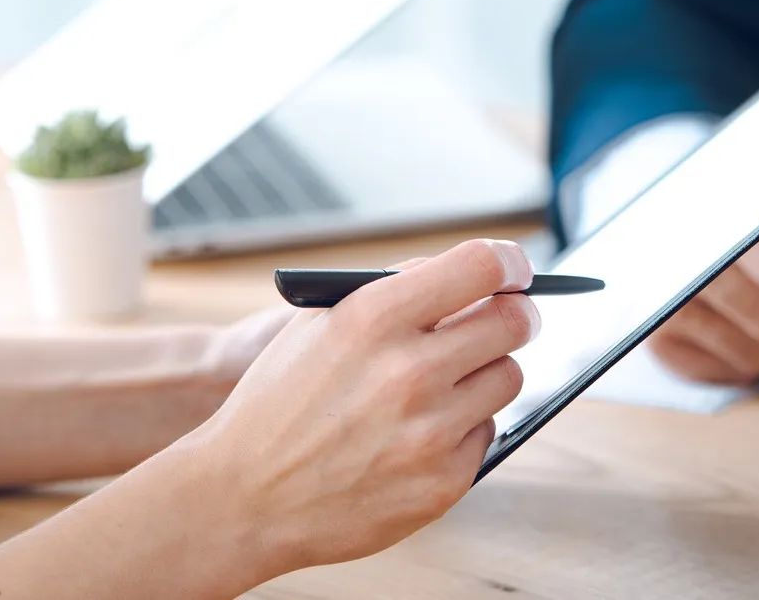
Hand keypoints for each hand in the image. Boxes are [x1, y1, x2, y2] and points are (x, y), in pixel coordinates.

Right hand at [180, 238, 536, 577]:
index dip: (507, 262)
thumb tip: (471, 276)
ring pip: (508, 376)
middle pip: (512, 322)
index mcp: (372, 318)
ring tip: (450, 378)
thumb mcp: (317, 324)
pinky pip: (487, 431)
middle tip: (509, 317)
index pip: (479, 267)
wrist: (245, 497)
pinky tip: (423, 430)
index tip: (514, 268)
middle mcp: (407, 371)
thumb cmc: (279, 403)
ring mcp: (429, 431)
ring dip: (487, 371)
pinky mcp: (443, 482)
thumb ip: (393, 291)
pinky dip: (464, 426)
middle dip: (514, 314)